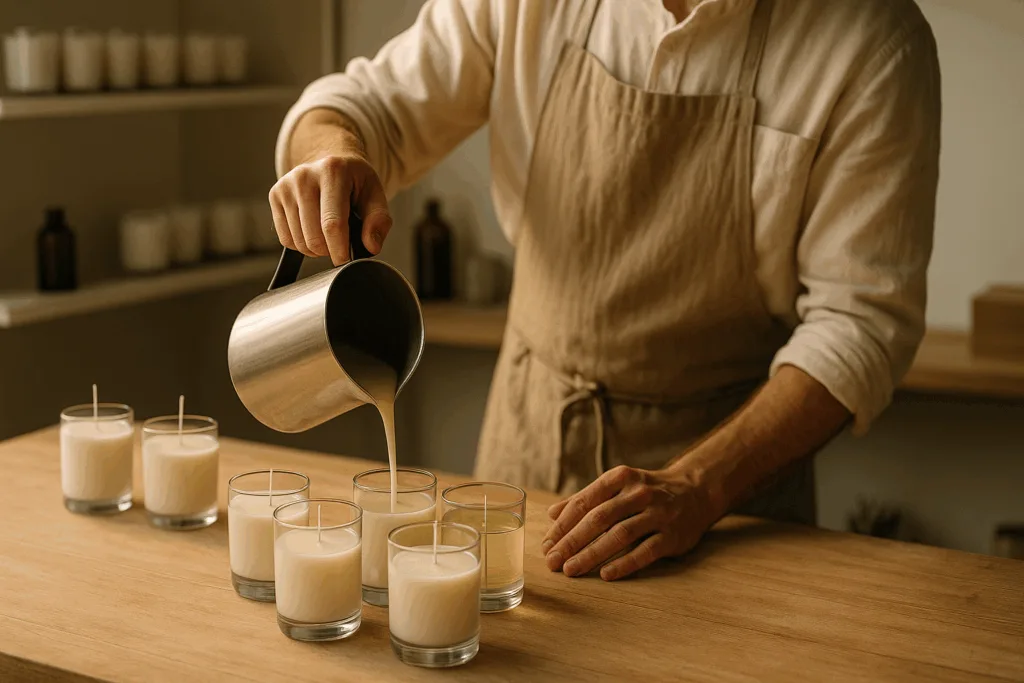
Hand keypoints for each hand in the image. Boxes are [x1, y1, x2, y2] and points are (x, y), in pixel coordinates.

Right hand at [270, 131, 391, 264]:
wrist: (331, 163)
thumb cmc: (355, 183)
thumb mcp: (374, 195)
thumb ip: (379, 221)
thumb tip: (371, 247)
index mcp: (333, 172)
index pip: (332, 223)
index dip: (339, 249)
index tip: (346, 261)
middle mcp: (305, 176)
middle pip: (313, 237)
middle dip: (328, 251)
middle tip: (340, 245)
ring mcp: (286, 186)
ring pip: (298, 241)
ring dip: (315, 250)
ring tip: (327, 237)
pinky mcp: (275, 195)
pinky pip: (285, 239)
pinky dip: (300, 245)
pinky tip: (312, 232)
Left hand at [540, 464, 723, 580]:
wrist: (696, 491)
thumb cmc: (646, 492)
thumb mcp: (617, 487)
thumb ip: (586, 499)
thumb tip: (551, 514)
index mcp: (619, 478)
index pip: (584, 502)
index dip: (562, 525)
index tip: (546, 545)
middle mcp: (638, 493)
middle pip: (598, 519)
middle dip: (571, 542)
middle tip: (552, 561)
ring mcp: (658, 514)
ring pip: (620, 535)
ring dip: (592, 554)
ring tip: (571, 569)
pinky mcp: (673, 535)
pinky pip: (646, 551)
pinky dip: (625, 564)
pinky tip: (606, 575)